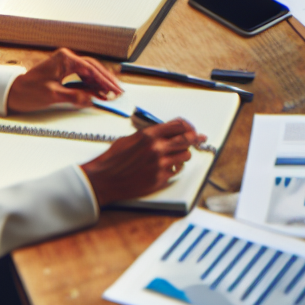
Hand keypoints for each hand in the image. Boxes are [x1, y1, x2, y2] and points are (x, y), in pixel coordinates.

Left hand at [6, 48, 122, 112]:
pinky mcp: (63, 72)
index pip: (91, 68)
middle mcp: (66, 58)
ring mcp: (65, 64)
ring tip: (111, 93)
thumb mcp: (52, 95)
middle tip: (118, 92)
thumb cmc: (27, 91)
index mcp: (65, 59)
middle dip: (106, 80)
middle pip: (93, 67)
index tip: (115, 90)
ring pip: (89, 72)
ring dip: (100, 82)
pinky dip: (91, 84)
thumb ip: (74, 96)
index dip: (105, 80)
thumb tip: (93, 99)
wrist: (11, 92)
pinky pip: (82, 76)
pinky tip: (98, 92)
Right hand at [79, 117, 206, 204]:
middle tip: (200, 139)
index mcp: (149, 135)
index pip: (179, 125)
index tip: (192, 129)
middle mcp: (157, 148)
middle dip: (195, 139)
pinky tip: (169, 167)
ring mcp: (160, 164)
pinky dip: (175, 168)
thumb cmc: (113, 160)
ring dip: (184, 155)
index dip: (188, 126)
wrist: (103, 180)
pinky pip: (176, 171)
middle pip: (187, 139)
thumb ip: (149, 135)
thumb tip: (165, 133)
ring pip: (186, 156)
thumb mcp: (130, 139)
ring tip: (178, 155)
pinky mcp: (160, 179)